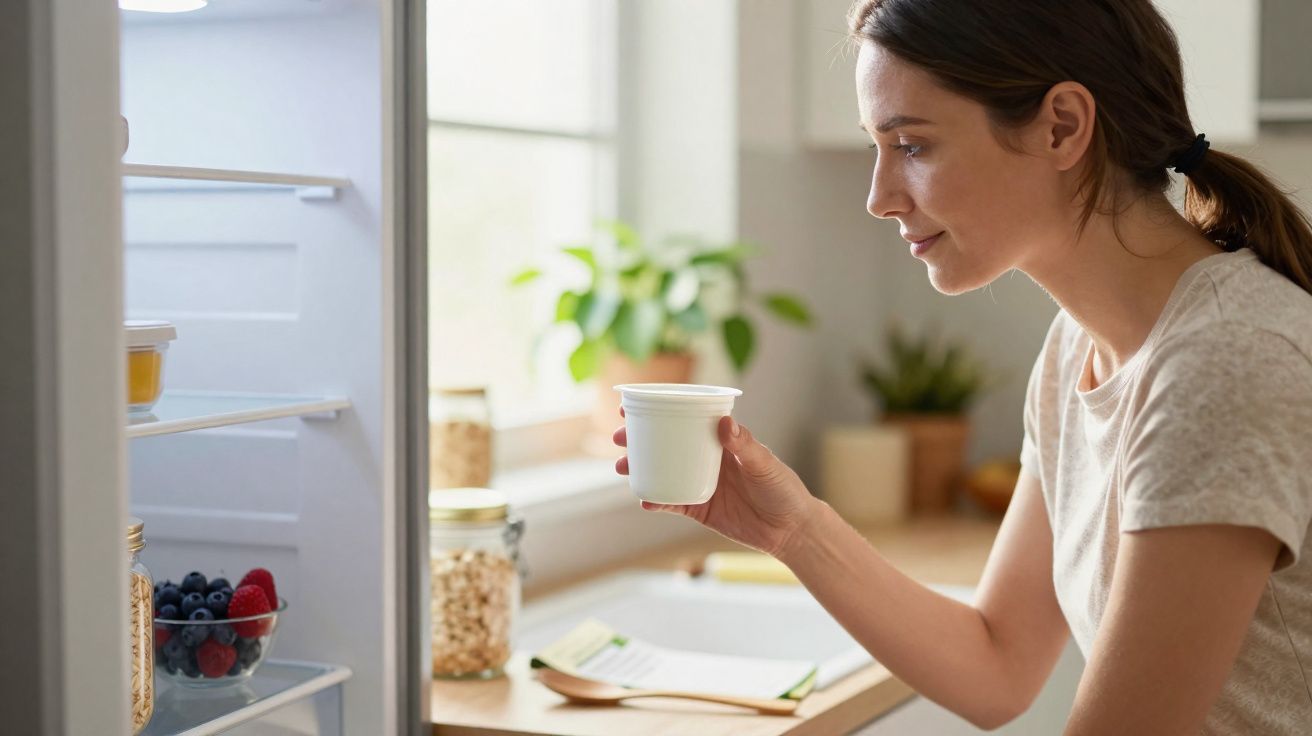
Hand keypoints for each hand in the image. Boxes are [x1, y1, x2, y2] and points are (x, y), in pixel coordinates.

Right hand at [613, 407, 819, 557]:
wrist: (791, 530)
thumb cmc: (784, 489)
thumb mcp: (765, 464)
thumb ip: (744, 445)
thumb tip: (724, 423)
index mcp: (720, 440)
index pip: (686, 419)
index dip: (660, 410)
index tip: (633, 404)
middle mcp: (706, 459)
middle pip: (666, 444)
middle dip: (639, 439)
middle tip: (619, 438)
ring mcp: (700, 483)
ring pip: (662, 472)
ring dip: (640, 469)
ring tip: (622, 468)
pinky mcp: (700, 509)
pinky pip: (671, 502)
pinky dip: (655, 500)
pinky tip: (643, 499)